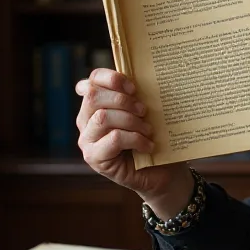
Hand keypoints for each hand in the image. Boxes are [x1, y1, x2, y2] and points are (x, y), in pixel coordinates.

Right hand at [76, 68, 192, 217]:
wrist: (163, 172)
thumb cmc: (154, 138)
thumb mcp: (146, 112)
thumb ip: (136, 96)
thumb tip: (140, 77)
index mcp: (96, 104)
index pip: (92, 81)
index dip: (111, 78)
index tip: (134, 87)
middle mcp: (86, 120)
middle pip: (93, 96)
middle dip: (123, 101)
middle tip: (144, 111)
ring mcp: (87, 140)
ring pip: (103, 117)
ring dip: (131, 121)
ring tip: (148, 130)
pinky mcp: (94, 158)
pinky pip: (113, 139)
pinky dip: (135, 139)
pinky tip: (148, 146)